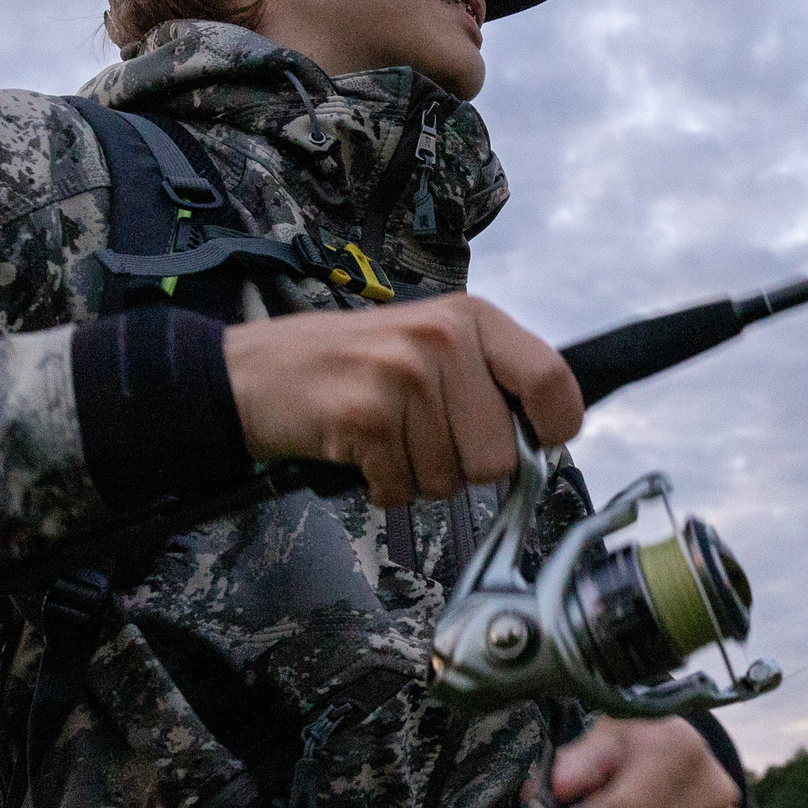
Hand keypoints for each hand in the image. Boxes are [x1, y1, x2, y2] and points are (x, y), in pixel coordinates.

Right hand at [220, 294, 581, 507]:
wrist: (255, 373)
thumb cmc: (352, 366)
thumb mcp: (432, 345)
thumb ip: (490, 380)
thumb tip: (549, 437)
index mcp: (470, 317)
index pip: (552, 380)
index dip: (552, 428)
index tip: (535, 443)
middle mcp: (442, 339)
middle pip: (499, 455)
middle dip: (462, 466)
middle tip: (420, 436)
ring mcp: (402, 376)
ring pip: (449, 480)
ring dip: (416, 475)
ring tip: (385, 436)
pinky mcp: (365, 417)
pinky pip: (401, 490)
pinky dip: (380, 486)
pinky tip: (359, 451)